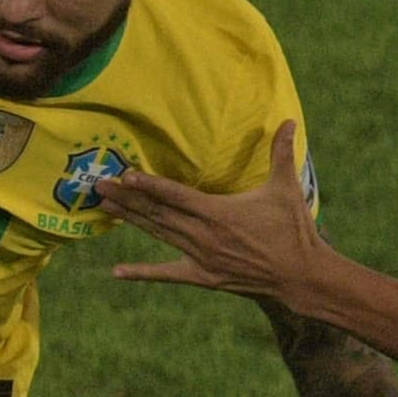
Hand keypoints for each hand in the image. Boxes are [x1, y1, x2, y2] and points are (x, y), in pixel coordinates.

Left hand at [101, 121, 320, 300]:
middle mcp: (203, 235)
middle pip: (157, 213)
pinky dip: (142, 273)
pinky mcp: (203, 277)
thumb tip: (287, 120)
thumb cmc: (293, 231)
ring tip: (103, 208)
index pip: (175, 195)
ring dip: (129, 221)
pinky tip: (117, 273)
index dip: (148, 184)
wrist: (300, 276)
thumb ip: (281, 152)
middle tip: (98, 186)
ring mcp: (200, 258)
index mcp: (218, 212)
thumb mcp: (286, 188)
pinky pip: (167, 274)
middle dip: (126, 199)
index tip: (125, 175)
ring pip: (158, 235)